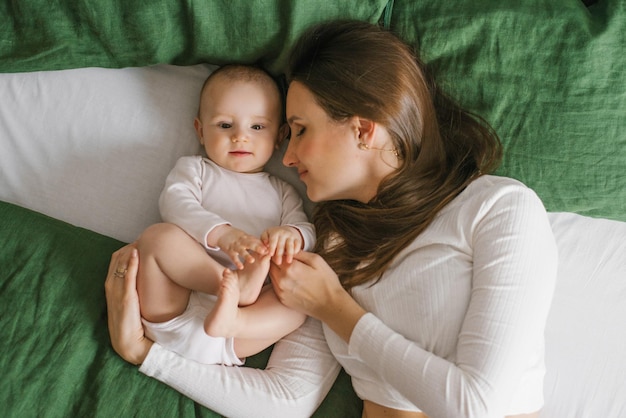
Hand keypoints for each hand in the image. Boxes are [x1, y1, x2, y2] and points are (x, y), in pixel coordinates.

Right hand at [104, 243, 152, 364]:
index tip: (141, 240)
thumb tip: (152, 275)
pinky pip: (126, 278)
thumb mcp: (133, 302)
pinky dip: (130, 265)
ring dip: (129, 251)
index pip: (115, 261)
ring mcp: (115, 293)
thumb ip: (137, 288)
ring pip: (119, 264)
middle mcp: (111, 287)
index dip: (127, 249)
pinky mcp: (124, 299)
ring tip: (142, 239)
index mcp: (111, 287)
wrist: (130, 345)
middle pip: (116, 259)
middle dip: (129, 246)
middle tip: (144, 236)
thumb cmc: (134, 323)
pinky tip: (136, 254)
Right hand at [213, 226, 268, 269]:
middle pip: (251, 244)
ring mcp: (236, 246)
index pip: (257, 240)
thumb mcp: (245, 236)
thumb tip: (267, 244)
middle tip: (265, 252)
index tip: (272, 247)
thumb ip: (254, 241)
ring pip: (242, 251)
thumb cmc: (236, 236)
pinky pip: (233, 257)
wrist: (221, 233)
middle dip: (258, 248)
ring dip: (247, 256)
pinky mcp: (229, 251)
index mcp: (247, 238)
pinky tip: (241, 267)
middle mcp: (242, 242)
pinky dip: (237, 262)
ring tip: (252, 260)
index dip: (264, 244)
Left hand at [261, 226, 302, 264]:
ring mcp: (291, 236)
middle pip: (281, 244)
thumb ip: (264, 239)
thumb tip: (265, 244)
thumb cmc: (272, 236)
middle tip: (278, 262)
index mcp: (275, 232)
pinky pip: (298, 244)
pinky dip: (296, 250)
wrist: (285, 231)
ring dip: (289, 253)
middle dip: (280, 253)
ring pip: (290, 245)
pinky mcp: (297, 239)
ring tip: (288, 261)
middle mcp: (283, 233)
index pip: (273, 240)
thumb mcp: (266, 235)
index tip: (271, 254)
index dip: (272, 247)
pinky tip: (294, 256)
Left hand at [269, 251, 342, 317]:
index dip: (279, 250)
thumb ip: (300, 253)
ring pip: (272, 275)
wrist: (330, 305)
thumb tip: (288, 249)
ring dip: (277, 270)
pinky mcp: (282, 299)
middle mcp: (282, 280)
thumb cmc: (326, 282)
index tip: (285, 250)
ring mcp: (281, 291)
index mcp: (290, 268)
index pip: (275, 254)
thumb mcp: (316, 261)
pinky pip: (275, 286)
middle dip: (276, 260)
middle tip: (287, 259)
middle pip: (270, 265)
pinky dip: (279, 281)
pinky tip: (291, 281)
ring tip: (290, 270)